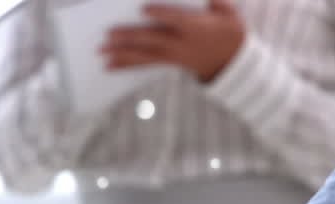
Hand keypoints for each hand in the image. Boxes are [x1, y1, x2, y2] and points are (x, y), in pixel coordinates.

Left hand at [101, 0, 245, 82]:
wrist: (232, 62)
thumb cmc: (228, 29)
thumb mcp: (228, 11)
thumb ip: (216, 0)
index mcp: (196, 27)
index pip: (176, 20)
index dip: (160, 14)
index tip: (144, 9)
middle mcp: (182, 43)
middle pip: (153, 40)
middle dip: (130, 37)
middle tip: (109, 34)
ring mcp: (174, 55)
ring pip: (144, 54)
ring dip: (121, 53)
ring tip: (102, 52)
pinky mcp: (168, 62)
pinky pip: (145, 64)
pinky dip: (125, 65)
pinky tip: (109, 65)